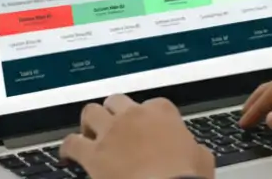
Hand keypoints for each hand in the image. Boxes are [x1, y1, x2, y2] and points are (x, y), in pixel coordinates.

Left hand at [60, 95, 214, 178]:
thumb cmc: (187, 177)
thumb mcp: (203, 159)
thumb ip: (194, 149)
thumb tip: (194, 151)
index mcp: (162, 113)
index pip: (154, 105)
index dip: (150, 117)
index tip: (150, 129)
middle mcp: (133, 116)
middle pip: (116, 101)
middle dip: (114, 113)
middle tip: (114, 127)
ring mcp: (110, 132)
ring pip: (90, 112)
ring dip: (89, 122)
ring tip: (89, 134)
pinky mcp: (93, 154)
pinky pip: (72, 143)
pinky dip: (68, 148)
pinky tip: (67, 155)